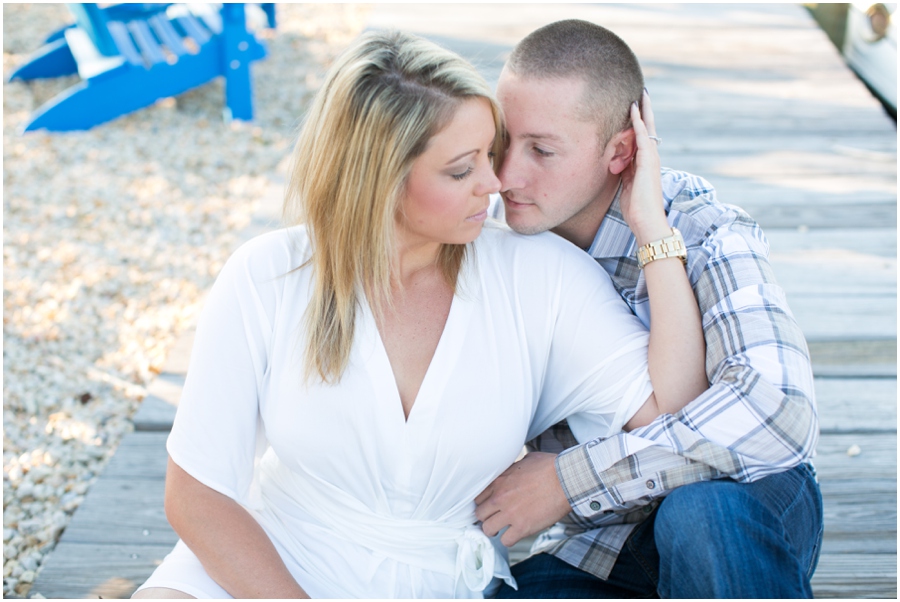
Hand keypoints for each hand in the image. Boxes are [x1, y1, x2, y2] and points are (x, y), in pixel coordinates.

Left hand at [474, 452, 571, 546]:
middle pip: (479, 514)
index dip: (483, 503)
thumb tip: (512, 469)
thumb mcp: (525, 460)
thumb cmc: (549, 467)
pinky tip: (515, 535)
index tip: (489, 506)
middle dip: (486, 517)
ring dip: (494, 530)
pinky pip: (506, 541)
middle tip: (494, 519)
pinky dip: (509, 540)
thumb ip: (513, 469)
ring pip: (487, 529)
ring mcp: (510, 513)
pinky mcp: (522, 527)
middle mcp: (500, 498)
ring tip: (502, 529)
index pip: (477, 497)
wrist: (565, 479)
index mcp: (499, 481)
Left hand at [619, 90, 669, 245]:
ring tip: (641, 95)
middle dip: (645, 112)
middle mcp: (651, 158)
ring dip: (644, 112)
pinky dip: (638, 123)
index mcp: (645, 164)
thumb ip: (624, 172)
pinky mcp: (648, 162)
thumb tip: (616, 163)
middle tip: (643, 93)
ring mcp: (651, 159)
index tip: (635, 108)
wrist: (646, 221)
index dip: (639, 123)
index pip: (642, 138)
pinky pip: (643, 137)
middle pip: (648, 129)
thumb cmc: (636, 208)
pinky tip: (634, 110)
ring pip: (648, 129)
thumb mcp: (626, 185)